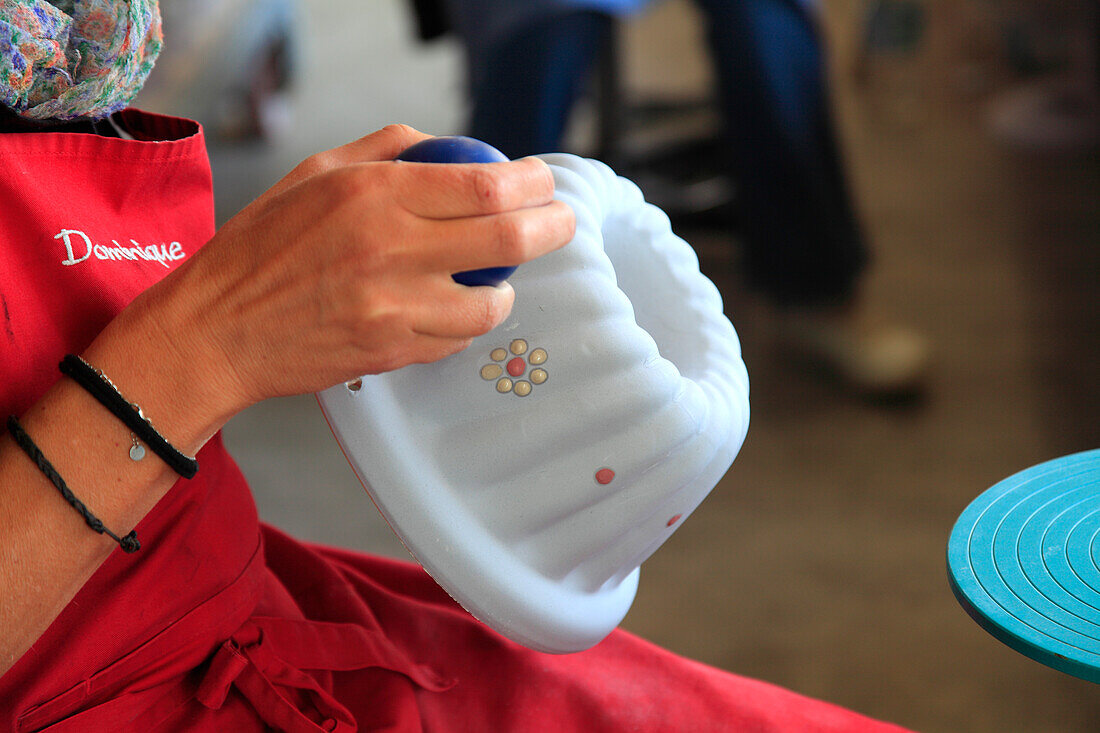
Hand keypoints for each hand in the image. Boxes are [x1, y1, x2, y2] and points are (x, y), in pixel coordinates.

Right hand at [109, 125, 574, 431]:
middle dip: (552, 228)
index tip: (543, 182)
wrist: (217, 329)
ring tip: (499, 276)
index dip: (531, 183)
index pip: (483, 185)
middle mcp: (387, 248)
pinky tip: (452, 308)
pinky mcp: (390, 352)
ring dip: (507, 287)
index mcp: (371, 193)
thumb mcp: (315, 173)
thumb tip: (452, 147)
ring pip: (491, 301)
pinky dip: (467, 322)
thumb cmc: (262, 246)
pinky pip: (456, 339)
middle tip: (561, 222)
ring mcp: (391, 307)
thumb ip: (388, 150)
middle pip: (506, 238)